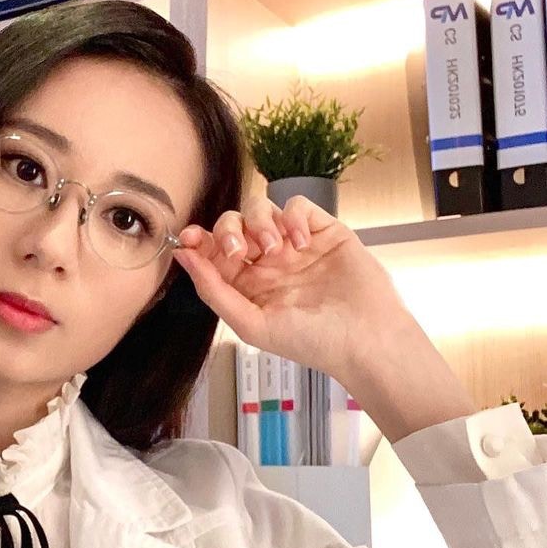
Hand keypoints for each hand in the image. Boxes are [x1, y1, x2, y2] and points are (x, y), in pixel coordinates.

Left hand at [172, 195, 413, 384]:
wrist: (365, 339)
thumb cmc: (311, 342)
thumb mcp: (251, 323)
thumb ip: (214, 290)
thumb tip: (182, 256)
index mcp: (248, 286)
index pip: (214, 253)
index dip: (199, 241)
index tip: (188, 238)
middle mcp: (269, 263)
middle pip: (233, 225)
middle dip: (228, 231)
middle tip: (239, 251)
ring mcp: (295, 245)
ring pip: (261, 210)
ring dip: (261, 224)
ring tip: (276, 250)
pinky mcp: (324, 231)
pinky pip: (297, 205)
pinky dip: (293, 218)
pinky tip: (302, 244)